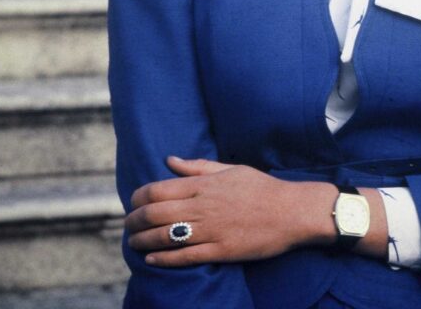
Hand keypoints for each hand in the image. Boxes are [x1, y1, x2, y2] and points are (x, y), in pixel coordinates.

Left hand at [125, 156, 334, 266]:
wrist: (292, 211)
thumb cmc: (262, 187)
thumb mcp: (231, 169)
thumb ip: (198, 167)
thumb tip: (169, 160)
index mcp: (206, 184)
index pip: (158, 189)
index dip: (139, 198)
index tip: (133, 202)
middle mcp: (205, 206)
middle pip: (155, 214)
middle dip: (134, 220)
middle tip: (128, 225)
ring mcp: (212, 230)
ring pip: (164, 237)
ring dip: (142, 241)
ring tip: (133, 242)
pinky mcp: (220, 251)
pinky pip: (184, 257)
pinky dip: (163, 258)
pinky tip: (151, 258)